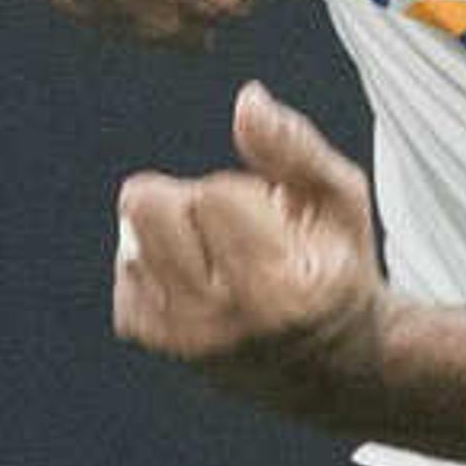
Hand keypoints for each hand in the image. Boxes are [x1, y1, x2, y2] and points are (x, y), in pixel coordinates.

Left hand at [115, 82, 389, 421]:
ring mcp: (185, 339)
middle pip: (150, 211)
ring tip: (221, 258)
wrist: (335, 366)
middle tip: (232, 227)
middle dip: (187, 201)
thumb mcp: (340, 201)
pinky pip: (124, 276)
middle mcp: (223, 320)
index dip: (239, 189)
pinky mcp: (160, 346)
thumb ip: (294, 146)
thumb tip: (247, 98)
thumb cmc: (337, 268)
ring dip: (170, 236)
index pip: (212, 195)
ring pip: (131, 242)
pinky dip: (153, 267)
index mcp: (278, 286)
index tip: (270, 216)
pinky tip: (199, 279)